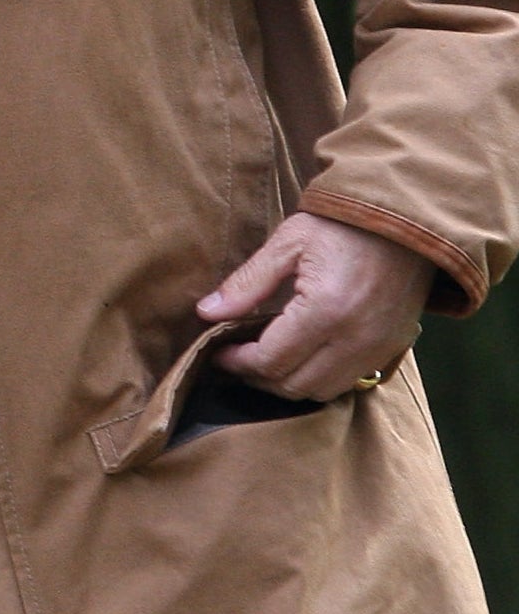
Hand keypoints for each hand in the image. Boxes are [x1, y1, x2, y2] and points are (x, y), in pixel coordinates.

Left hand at [198, 211, 433, 402]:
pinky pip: (350, 381)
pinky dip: (320, 379)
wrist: (407, 221)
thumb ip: (246, 283)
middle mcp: (356, 338)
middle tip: (237, 358)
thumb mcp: (288, 244)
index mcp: (326, 310)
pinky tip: (302, 357)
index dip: (237, 362)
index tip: (218, 351)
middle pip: (294, 385)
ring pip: (322, 392)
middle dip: (258, 377)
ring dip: (289, 384)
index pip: (270, 361)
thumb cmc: (342, 226)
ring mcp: (378, 347)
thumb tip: (206, 313)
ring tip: (266, 360)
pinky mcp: (394, 347)